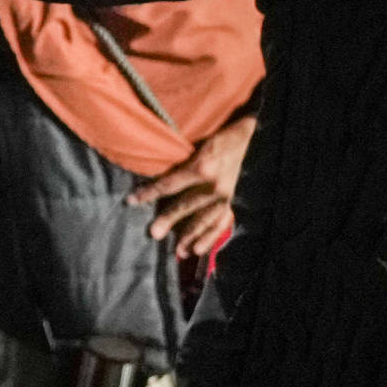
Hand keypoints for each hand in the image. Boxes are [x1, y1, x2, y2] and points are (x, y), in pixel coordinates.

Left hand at [140, 106, 254, 259]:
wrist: (256, 137)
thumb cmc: (224, 135)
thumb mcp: (201, 142)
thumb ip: (183, 159)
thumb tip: (160, 175)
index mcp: (202, 167)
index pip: (169, 184)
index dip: (149, 193)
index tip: (131, 201)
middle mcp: (214, 185)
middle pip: (185, 206)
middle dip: (168, 220)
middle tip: (153, 234)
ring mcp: (226, 196)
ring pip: (204, 220)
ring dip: (189, 236)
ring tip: (177, 250)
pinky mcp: (234, 201)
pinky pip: (220, 223)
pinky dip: (209, 237)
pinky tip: (198, 250)